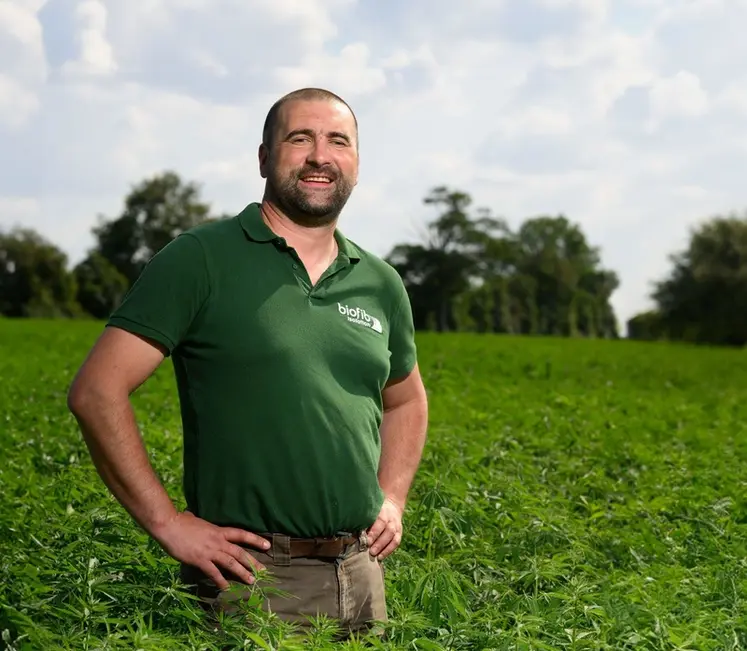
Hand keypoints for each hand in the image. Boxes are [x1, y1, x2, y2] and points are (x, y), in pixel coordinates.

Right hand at [153, 511, 270, 589]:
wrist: (170, 525)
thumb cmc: (182, 522)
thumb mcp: (199, 521)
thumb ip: (206, 526)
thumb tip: (202, 522)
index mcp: (219, 531)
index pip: (242, 534)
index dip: (255, 539)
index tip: (267, 545)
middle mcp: (218, 541)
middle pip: (240, 552)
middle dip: (252, 562)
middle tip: (263, 571)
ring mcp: (210, 551)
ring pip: (231, 563)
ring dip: (242, 572)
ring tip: (251, 581)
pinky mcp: (200, 560)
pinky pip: (213, 572)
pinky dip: (221, 581)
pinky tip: (226, 588)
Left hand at [366, 496, 403, 559]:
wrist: (392, 507)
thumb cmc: (376, 512)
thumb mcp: (371, 513)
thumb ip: (364, 522)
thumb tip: (352, 534)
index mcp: (383, 512)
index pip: (380, 522)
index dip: (374, 532)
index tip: (367, 541)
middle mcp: (391, 520)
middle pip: (388, 531)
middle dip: (379, 543)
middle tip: (371, 551)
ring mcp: (397, 527)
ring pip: (393, 538)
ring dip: (384, 548)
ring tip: (376, 556)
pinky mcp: (399, 534)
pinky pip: (396, 543)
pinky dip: (388, 551)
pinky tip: (381, 557)